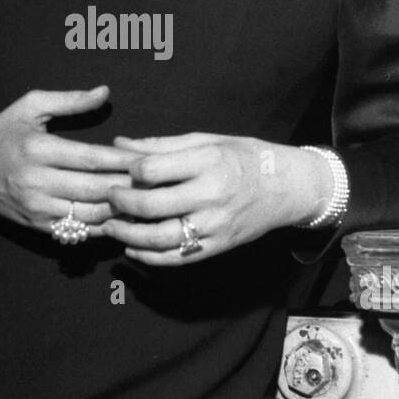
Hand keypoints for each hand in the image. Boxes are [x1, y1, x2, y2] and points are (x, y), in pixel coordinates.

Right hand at [0, 86, 136, 235]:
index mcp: (37, 150)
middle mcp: (37, 182)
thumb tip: (105, 92)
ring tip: (149, 201)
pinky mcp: (39, 227)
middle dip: (130, 187)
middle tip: (159, 183)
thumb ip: (69, 100)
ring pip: (92, 214)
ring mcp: (38, 208)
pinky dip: (105, 226)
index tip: (149, 159)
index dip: (123, 160)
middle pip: (96, 190)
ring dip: (122, 210)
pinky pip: (80, 230)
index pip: (91, 158)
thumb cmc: (2, 133)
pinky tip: (125, 217)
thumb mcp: (30, 106)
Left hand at [102, 133, 333, 265]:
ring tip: (111, 226)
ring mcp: (215, 225)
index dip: (129, 172)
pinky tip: (132, 248)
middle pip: (151, 205)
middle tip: (109, 198)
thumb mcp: (208, 140)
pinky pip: (178, 258)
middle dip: (121, 203)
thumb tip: (120, 146)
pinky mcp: (218, 246)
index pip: (152, 169)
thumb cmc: (246, 157)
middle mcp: (211, 195)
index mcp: (208, 162)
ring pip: (160, 238)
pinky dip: (149, 257)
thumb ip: (162, 145)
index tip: (121, 171)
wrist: (290, 187)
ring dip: (128, 235)